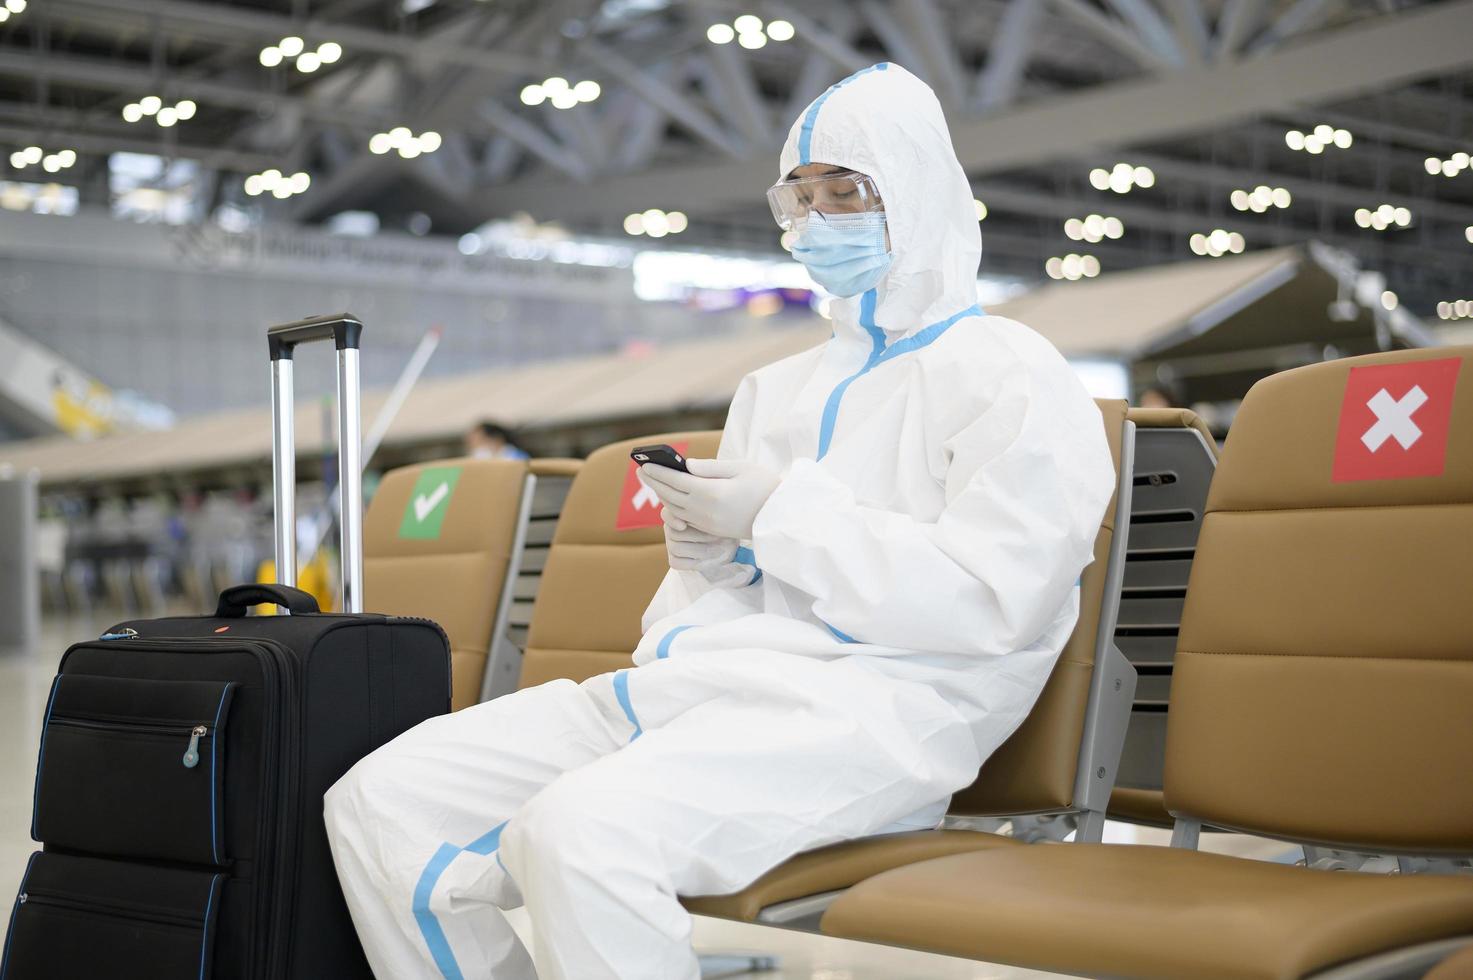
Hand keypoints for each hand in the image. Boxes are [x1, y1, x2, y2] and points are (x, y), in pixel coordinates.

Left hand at [638, 458, 779, 539]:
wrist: (781, 518)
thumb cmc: (765, 487)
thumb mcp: (740, 468)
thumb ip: (710, 467)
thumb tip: (685, 466)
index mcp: (711, 492)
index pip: (676, 480)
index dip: (658, 472)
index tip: (643, 464)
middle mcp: (705, 510)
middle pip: (670, 495)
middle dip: (654, 482)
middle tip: (639, 471)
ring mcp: (707, 523)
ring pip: (675, 508)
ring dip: (661, 495)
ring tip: (652, 482)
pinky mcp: (711, 530)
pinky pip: (684, 518)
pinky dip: (673, 506)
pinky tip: (670, 496)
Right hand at [660, 511, 753, 586]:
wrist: (727, 544)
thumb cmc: (722, 527)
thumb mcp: (718, 519)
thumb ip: (710, 515)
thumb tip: (707, 517)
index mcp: (678, 513)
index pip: (667, 514)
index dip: (672, 520)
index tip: (683, 526)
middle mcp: (671, 528)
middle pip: (674, 533)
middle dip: (699, 537)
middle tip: (718, 538)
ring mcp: (671, 544)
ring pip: (676, 548)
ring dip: (700, 550)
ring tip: (719, 549)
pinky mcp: (674, 559)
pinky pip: (677, 562)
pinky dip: (694, 563)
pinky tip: (709, 560)